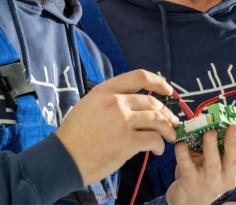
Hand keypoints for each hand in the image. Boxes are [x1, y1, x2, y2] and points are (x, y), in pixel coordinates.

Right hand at [56, 69, 178, 185]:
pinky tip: (157, 149)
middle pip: (151, 102)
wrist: (64, 158)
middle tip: (171, 122)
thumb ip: (111, 99)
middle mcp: (116, 102)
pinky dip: (160, 144)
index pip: (139, 77)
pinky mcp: (127, 142)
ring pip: (157, 120)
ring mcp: (122, 121)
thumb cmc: (74, 133)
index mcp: (106, 90)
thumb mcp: (89, 104)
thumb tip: (134, 102)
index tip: (168, 90)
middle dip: (166, 113)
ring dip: (168, 129)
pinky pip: (153, 139)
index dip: (158, 82)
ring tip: (170, 137)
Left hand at [166, 124, 235, 204]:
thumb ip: (218, 143)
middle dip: (234, 143)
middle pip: (234, 161)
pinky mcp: (192, 182)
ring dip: (211, 147)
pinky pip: (187, 167)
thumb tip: (215, 118)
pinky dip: (184, 155)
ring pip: (213, 165)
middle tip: (233, 128)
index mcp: (234, 167)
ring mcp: (209, 181)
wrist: (190, 199)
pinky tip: (181, 145)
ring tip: (209, 133)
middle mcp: (226, 176)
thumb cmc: (204, 172)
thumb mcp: (216, 159)